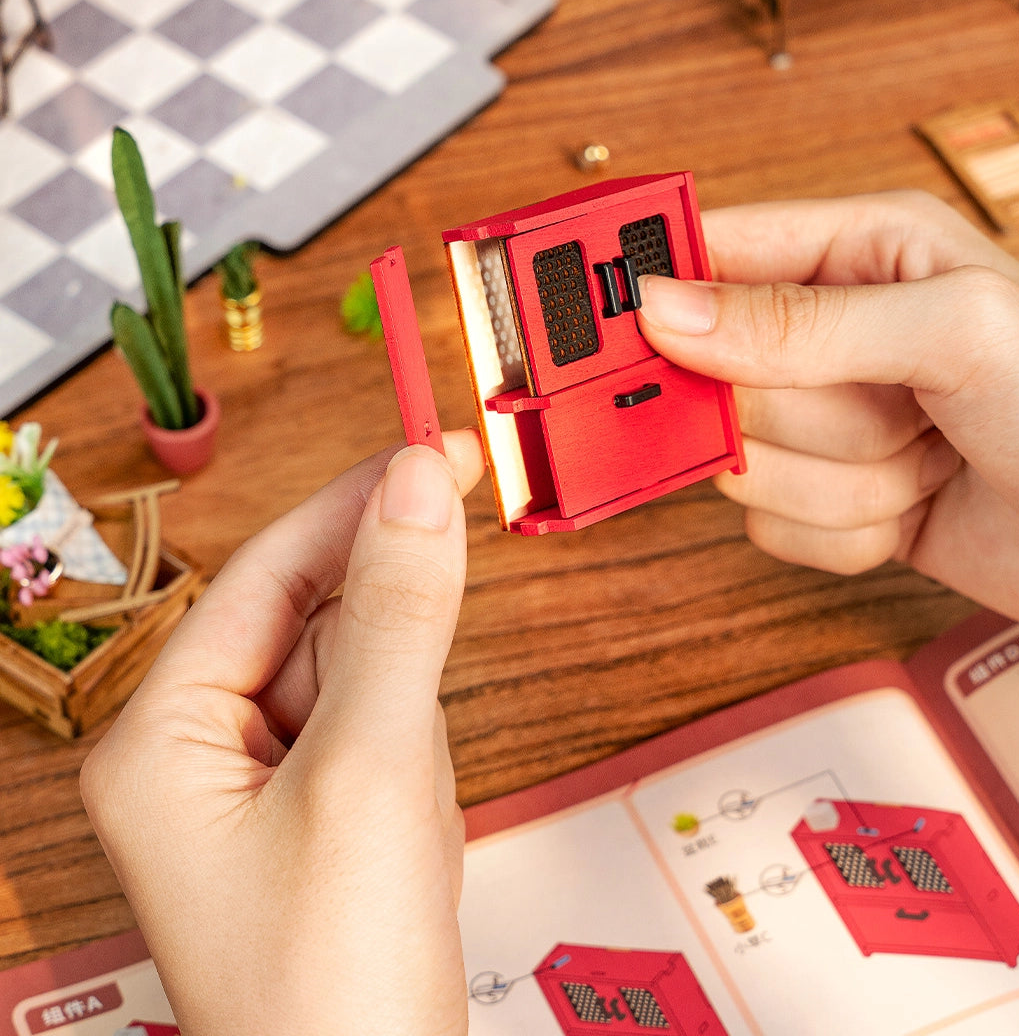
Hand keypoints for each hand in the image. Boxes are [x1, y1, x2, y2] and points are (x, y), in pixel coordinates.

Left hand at [81, 434, 485, 1035]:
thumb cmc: (332, 985)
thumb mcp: (375, 768)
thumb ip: (401, 615)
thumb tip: (417, 489)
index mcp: (162, 741)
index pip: (266, 577)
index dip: (351, 506)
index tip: (426, 450)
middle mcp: (199, 760)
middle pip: (315, 625)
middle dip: (388, 643)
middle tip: (442, 638)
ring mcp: (265, 794)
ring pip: (362, 681)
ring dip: (410, 724)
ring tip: (407, 815)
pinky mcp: (323, 820)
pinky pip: (384, 740)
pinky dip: (419, 767)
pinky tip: (414, 839)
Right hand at [638, 191, 1018, 660]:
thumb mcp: (959, 335)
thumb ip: (802, 322)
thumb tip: (666, 308)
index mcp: (863, 249)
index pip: (712, 251)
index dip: (648, 286)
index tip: (590, 326)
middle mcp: (837, 333)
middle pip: (713, 376)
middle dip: (794, 417)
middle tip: (878, 413)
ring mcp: (835, 423)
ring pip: (743, 467)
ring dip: (836, 485)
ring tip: (924, 461)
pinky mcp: (840, 502)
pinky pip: (774, 530)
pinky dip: (844, 537)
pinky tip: (916, 510)